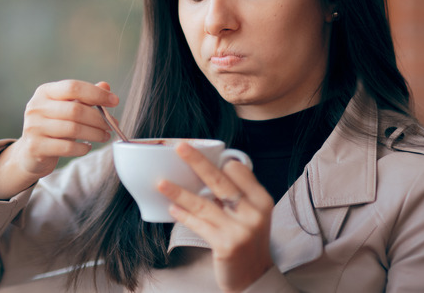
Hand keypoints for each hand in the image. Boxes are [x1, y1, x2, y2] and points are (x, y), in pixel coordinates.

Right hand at [0, 80, 117, 198]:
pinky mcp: (35, 147)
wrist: (30, 154)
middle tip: (112, 124)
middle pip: (75, 110)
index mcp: (45, 92)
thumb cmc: (53, 127)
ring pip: (73, 129)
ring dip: (95, 133)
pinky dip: (82, 147)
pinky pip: (66, 147)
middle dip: (99, 118)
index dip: (96, 93)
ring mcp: (33, 127)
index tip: (115, 101)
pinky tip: (88, 147)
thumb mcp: (67, 108)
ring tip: (105, 136)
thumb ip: (85, 97)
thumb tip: (106, 85)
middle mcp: (36, 107)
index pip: (73, 87)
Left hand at [157, 143, 274, 292]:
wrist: (254, 277)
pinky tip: (172, 209)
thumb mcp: (253, 215)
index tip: (202, 154)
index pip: (238, 171)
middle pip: (220, 181)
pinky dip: (183, 215)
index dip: (220, 162)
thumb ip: (237, 195)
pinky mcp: (226, 245)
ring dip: (179, 192)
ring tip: (161, 183)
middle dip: (198, 162)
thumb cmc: (248, 241)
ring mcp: (240, 230)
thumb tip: (206, 172)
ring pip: (203, 203)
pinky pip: (199, 224)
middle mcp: (253, 213)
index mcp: (262, 200)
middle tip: (180, 147)